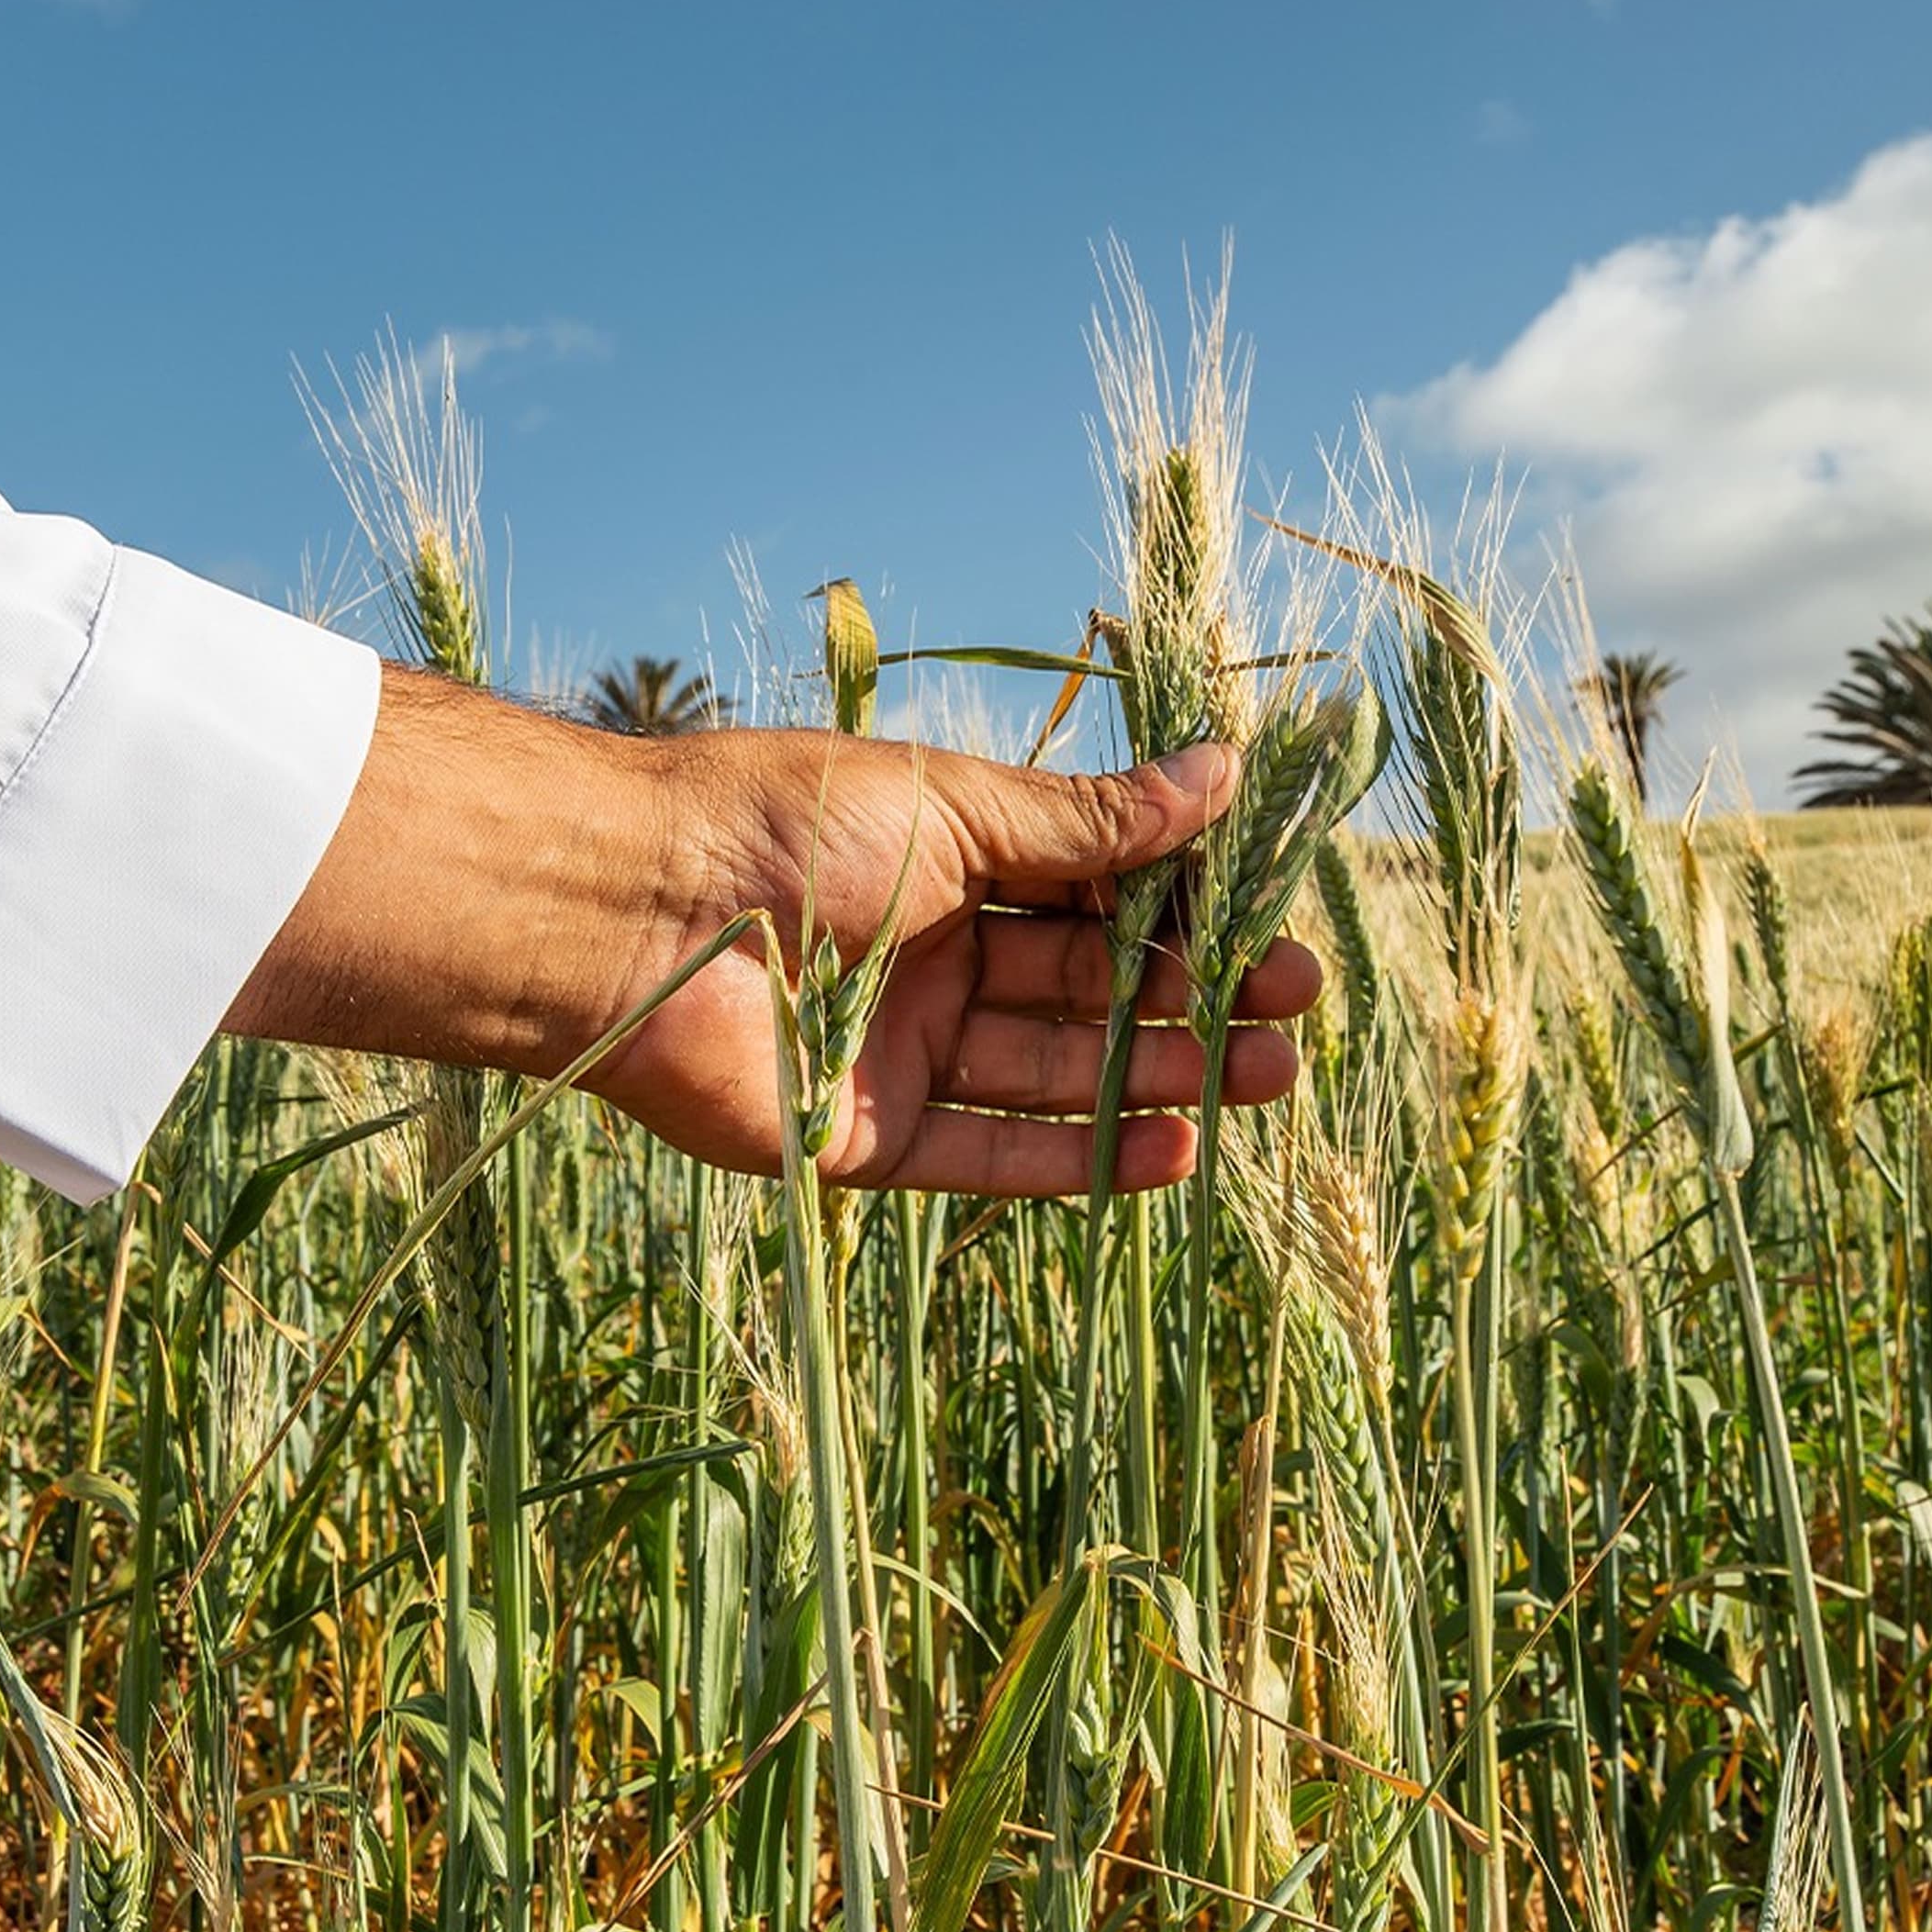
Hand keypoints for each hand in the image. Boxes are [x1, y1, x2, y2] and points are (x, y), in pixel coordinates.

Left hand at [229, 666, 1320, 1194]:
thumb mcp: (959, 809)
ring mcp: (898, 1051)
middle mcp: (928, 956)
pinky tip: (1171, 1154)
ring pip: (1053, 1076)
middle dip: (1194, 1004)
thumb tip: (1227, 772)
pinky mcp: (863, 1139)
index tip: (1282, 929)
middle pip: (1086, 991)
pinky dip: (1078, 1159)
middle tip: (1295, 1018)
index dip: (1189, 916)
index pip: (1095, 893)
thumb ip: (1095, 821)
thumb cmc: (788, 827)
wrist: (636, 916)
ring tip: (1267, 1082)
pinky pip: (988, 1155)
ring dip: (1160, 1080)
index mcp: (947, 861)